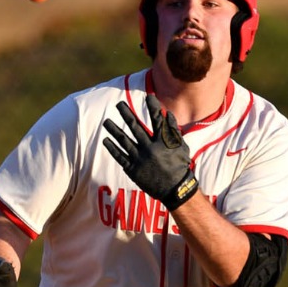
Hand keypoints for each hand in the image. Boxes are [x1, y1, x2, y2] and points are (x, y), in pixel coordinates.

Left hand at [101, 94, 198, 210]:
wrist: (175, 189)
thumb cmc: (179, 166)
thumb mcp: (181, 146)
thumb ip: (173, 130)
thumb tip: (166, 113)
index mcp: (163, 141)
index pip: (157, 119)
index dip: (153, 107)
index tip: (148, 97)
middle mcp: (149, 147)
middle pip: (135, 126)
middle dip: (126, 113)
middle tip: (119, 104)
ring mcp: (140, 158)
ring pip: (123, 140)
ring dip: (114, 129)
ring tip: (106, 122)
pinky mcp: (133, 169)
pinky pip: (120, 156)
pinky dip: (112, 148)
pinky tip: (106, 140)